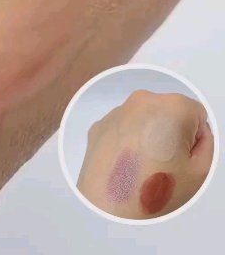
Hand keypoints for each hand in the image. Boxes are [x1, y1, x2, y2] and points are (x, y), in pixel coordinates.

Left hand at [77, 90, 213, 218]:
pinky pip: (122, 127)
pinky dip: (126, 141)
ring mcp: (118, 111)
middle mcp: (142, 102)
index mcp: (172, 107)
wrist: (108, 205)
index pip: (196, 114)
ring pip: (143, 120)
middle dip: (168, 133)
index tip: (181, 156)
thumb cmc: (154, 189)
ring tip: (142, 167)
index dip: (192, 138)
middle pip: (168, 113)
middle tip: (163, 164)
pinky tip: (125, 165)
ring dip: (146, 136)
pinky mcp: (100, 123)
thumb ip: (207, 142)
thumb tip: (197, 133)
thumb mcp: (200, 171)